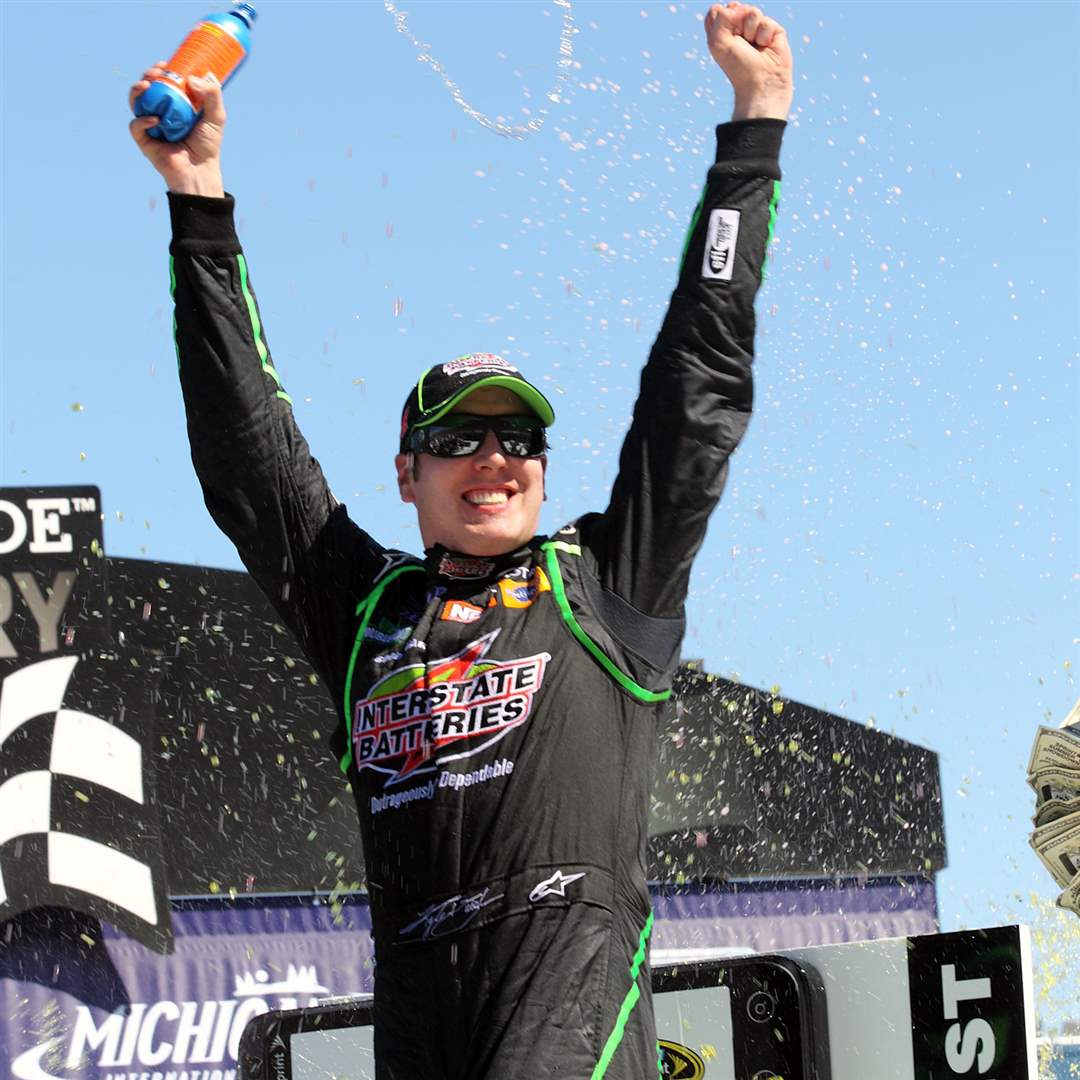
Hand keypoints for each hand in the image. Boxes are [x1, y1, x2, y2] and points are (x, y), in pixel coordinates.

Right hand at [128, 63, 226, 196]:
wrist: (200, 171)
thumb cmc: (208, 146)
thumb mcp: (216, 117)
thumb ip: (212, 95)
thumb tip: (192, 78)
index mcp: (175, 104)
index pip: (163, 81)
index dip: (161, 70)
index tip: (166, 63)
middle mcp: (160, 112)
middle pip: (147, 87)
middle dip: (148, 75)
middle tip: (156, 72)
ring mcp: (150, 125)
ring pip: (135, 102)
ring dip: (137, 90)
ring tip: (147, 85)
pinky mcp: (144, 141)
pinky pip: (136, 125)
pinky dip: (142, 120)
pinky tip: (155, 120)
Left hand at [705, 3, 793, 120]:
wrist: (760, 82)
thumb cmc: (737, 66)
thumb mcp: (717, 42)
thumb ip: (720, 18)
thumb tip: (737, 5)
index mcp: (722, 32)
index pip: (717, 11)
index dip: (721, 20)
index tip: (725, 38)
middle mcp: (739, 29)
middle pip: (735, 7)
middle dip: (736, 25)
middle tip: (740, 43)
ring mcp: (757, 28)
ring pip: (752, 12)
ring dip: (750, 31)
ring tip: (754, 46)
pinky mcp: (773, 31)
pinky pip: (767, 21)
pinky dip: (764, 36)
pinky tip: (765, 47)